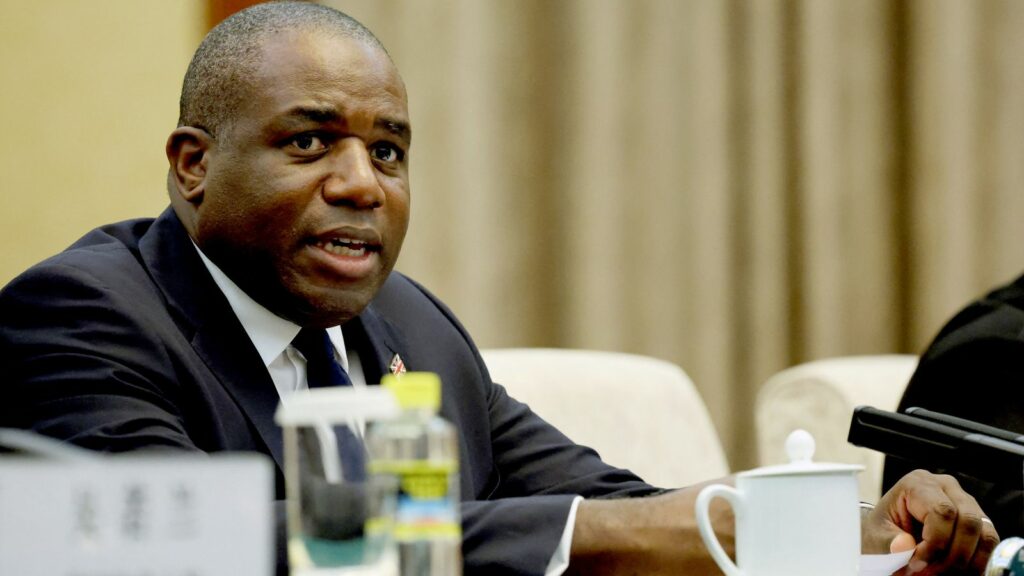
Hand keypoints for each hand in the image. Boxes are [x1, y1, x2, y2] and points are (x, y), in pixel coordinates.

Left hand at [862, 469, 998, 574]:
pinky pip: (990, 542)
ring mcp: (966, 502)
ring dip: (967, 561)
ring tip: (942, 572)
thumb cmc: (883, 531)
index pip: (942, 512)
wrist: (889, 533)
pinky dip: (977, 562)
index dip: (935, 544)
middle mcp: (946, 487)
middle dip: (953, 555)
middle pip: (968, 522)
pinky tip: (956, 572)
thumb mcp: (875, 536)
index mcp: (918, 483)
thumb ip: (888, 542)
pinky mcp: (978, 520)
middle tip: (932, 572)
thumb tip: (905, 546)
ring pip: (985, 534)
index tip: (917, 563)